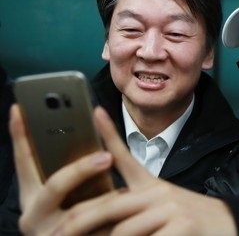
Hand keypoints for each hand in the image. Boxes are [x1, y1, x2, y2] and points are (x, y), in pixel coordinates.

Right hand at [9, 104, 113, 234]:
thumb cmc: (91, 218)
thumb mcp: (79, 192)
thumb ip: (77, 172)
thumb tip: (91, 132)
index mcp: (33, 196)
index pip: (24, 162)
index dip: (20, 136)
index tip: (20, 107)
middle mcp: (34, 216)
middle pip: (54, 187)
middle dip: (81, 170)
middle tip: (106, 157)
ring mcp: (49, 234)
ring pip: (76, 213)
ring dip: (103, 199)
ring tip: (123, 186)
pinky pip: (93, 232)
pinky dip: (111, 220)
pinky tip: (127, 207)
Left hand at [11, 104, 237, 234]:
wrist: (227, 224)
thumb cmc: (189, 216)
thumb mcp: (161, 199)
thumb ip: (134, 196)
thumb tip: (109, 203)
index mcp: (150, 186)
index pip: (125, 156)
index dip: (108, 133)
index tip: (95, 111)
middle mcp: (159, 194)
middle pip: (110, 205)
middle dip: (78, 223)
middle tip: (55, 235)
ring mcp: (171, 209)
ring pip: (123, 230)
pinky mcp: (183, 226)